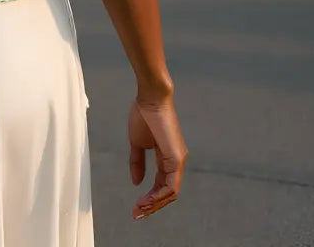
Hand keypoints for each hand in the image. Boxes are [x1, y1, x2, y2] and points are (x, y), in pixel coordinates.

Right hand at [128, 96, 187, 220]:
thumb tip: (136, 181)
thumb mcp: (137, 143)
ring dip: (154, 204)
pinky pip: (171, 185)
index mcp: (166, 157)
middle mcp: (175, 162)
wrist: (149, 98)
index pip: (160, 184)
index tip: (135, 206)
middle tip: (137, 214)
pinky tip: (148, 200)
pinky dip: (159, 196)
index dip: (148, 197)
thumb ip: (137, 162)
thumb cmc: (144, 115)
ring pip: (170, 193)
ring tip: (140, 209)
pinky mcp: (176, 158)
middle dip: (151, 206)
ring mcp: (178, 160)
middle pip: (167, 193)